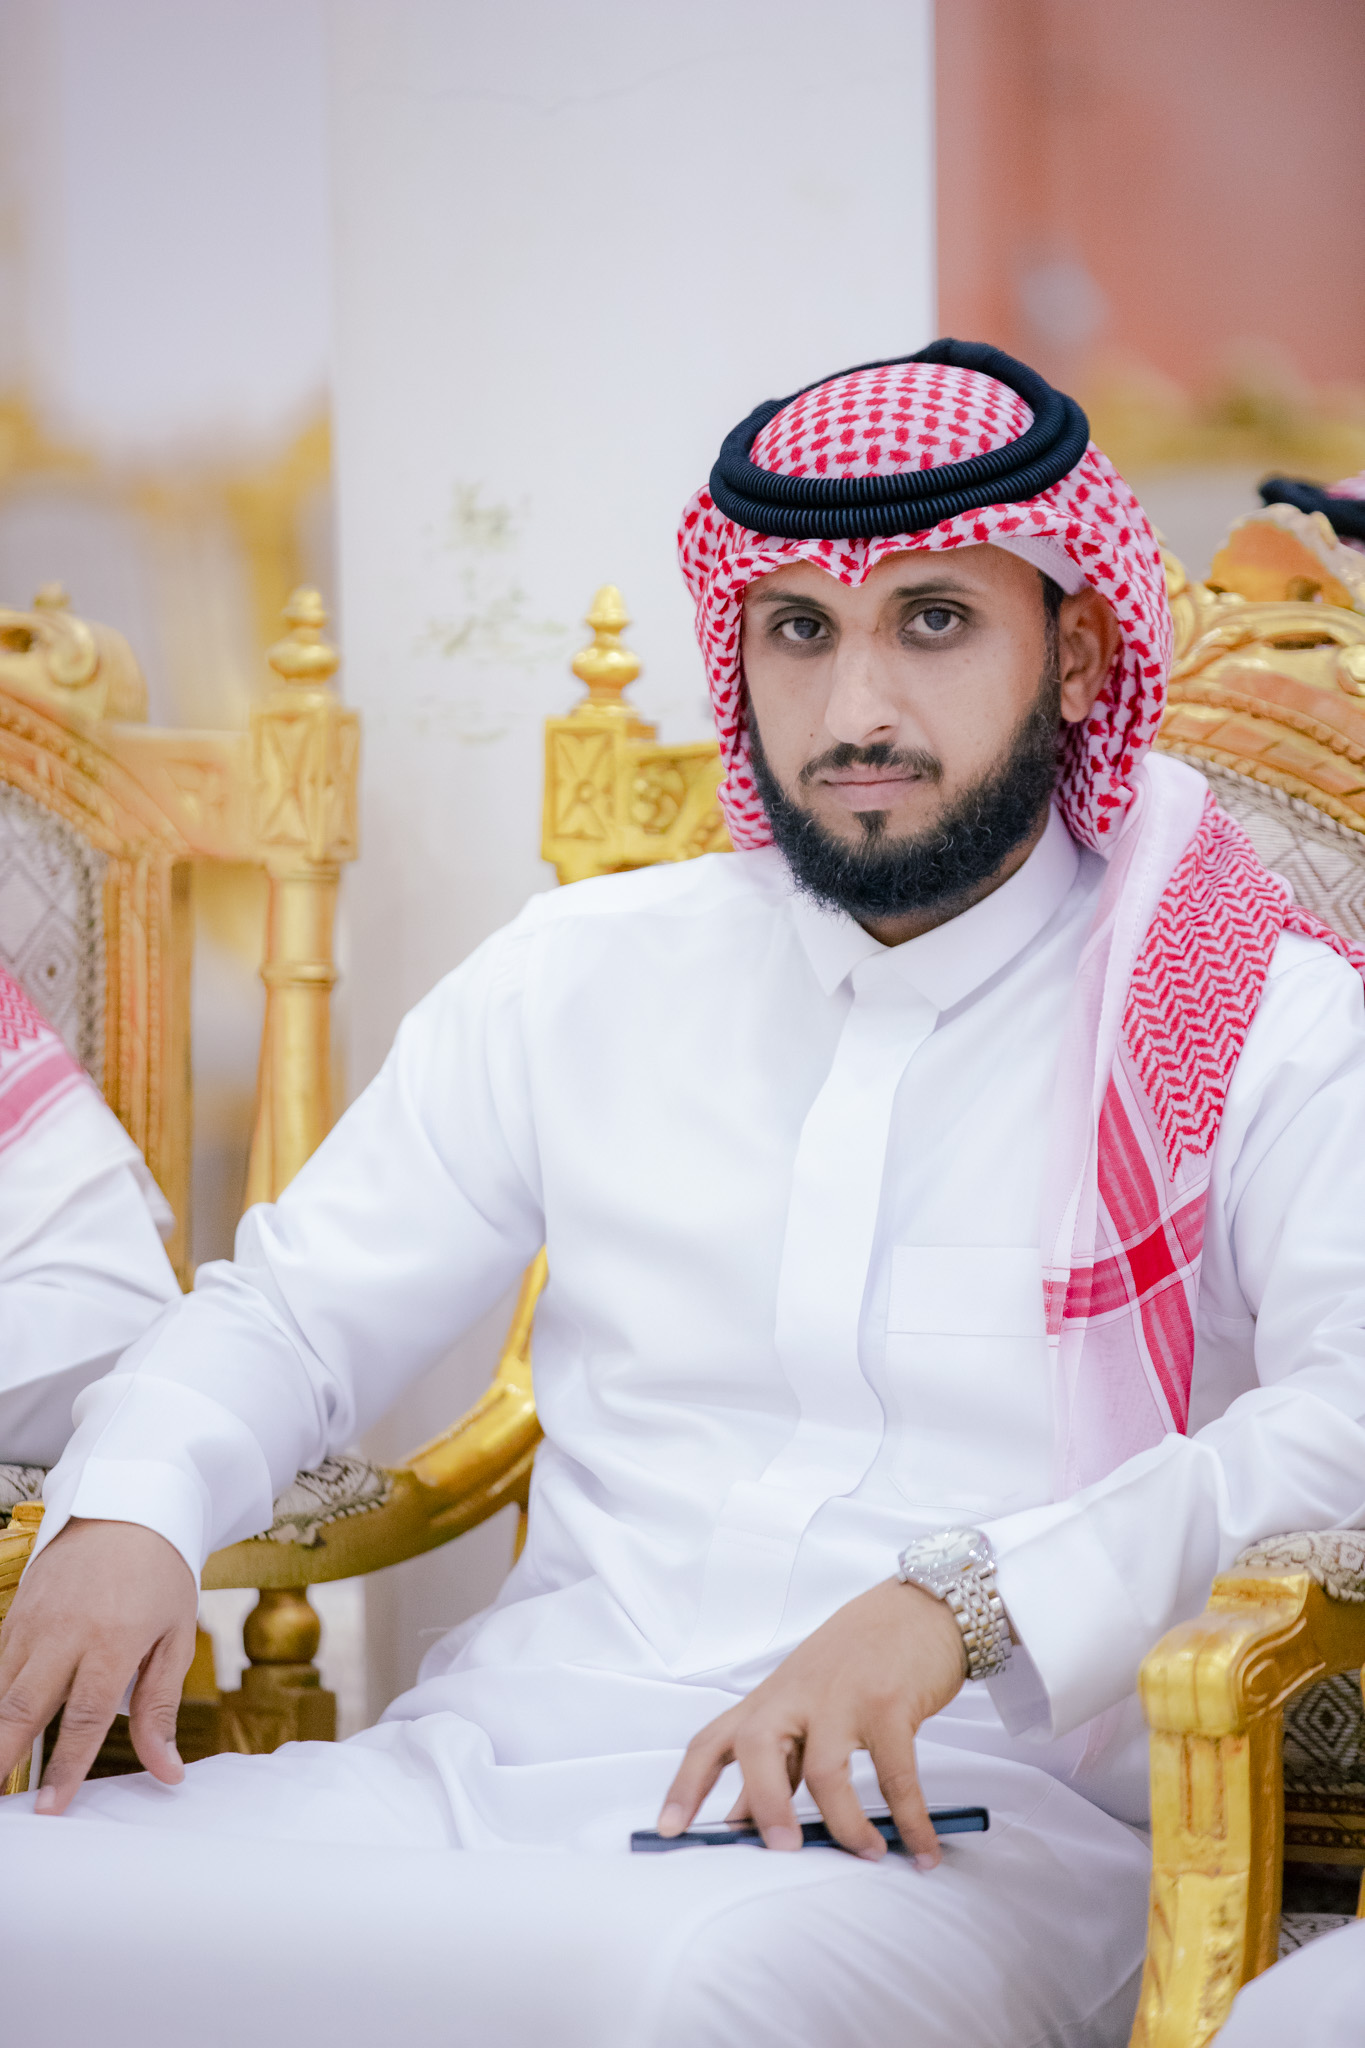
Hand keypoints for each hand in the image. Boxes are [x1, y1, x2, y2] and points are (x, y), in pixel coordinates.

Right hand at [0, 1517, 197, 1812]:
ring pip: (1, 1689)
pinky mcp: (16, 1611)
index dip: (65, 1769)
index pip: (84, 1718)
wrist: (128, 1505)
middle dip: (4, 1758)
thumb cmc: (161, 1575)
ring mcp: (35, 1620)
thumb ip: (161, 1707)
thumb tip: (168, 1771)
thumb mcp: (175, 1636)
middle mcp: (66, 1632)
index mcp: (115, 1640)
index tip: (50, 1810)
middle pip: (23, 1708)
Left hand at [658, 1579, 966, 1866]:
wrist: (919, 1606)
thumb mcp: (808, 1698)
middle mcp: (799, 1696)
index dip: (686, 1787)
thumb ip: (781, 1754)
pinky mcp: (890, 1704)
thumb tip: (748, 1819)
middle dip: (765, 1806)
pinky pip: (897, 1777)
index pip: (713, 1741)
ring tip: (868, 1855)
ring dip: (845, 1826)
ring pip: (825, 1771)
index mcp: (771, 1699)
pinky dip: (911, 1821)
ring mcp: (844, 1698)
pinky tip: (922, 1850)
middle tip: (783, 1850)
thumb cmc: (859, 1658)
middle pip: (758, 1749)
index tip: (668, 1830)